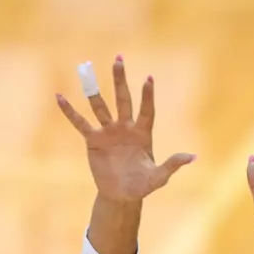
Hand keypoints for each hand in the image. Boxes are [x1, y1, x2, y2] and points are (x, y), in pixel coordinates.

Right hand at [56, 56, 194, 202]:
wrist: (121, 195)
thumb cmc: (142, 185)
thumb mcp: (158, 177)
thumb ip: (172, 165)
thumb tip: (193, 157)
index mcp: (143, 133)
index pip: (146, 110)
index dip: (147, 96)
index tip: (148, 79)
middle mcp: (125, 127)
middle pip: (123, 99)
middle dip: (120, 80)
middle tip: (118, 59)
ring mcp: (108, 131)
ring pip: (100, 106)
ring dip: (93, 88)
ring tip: (85, 68)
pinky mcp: (93, 140)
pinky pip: (80, 123)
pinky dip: (70, 111)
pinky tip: (59, 97)